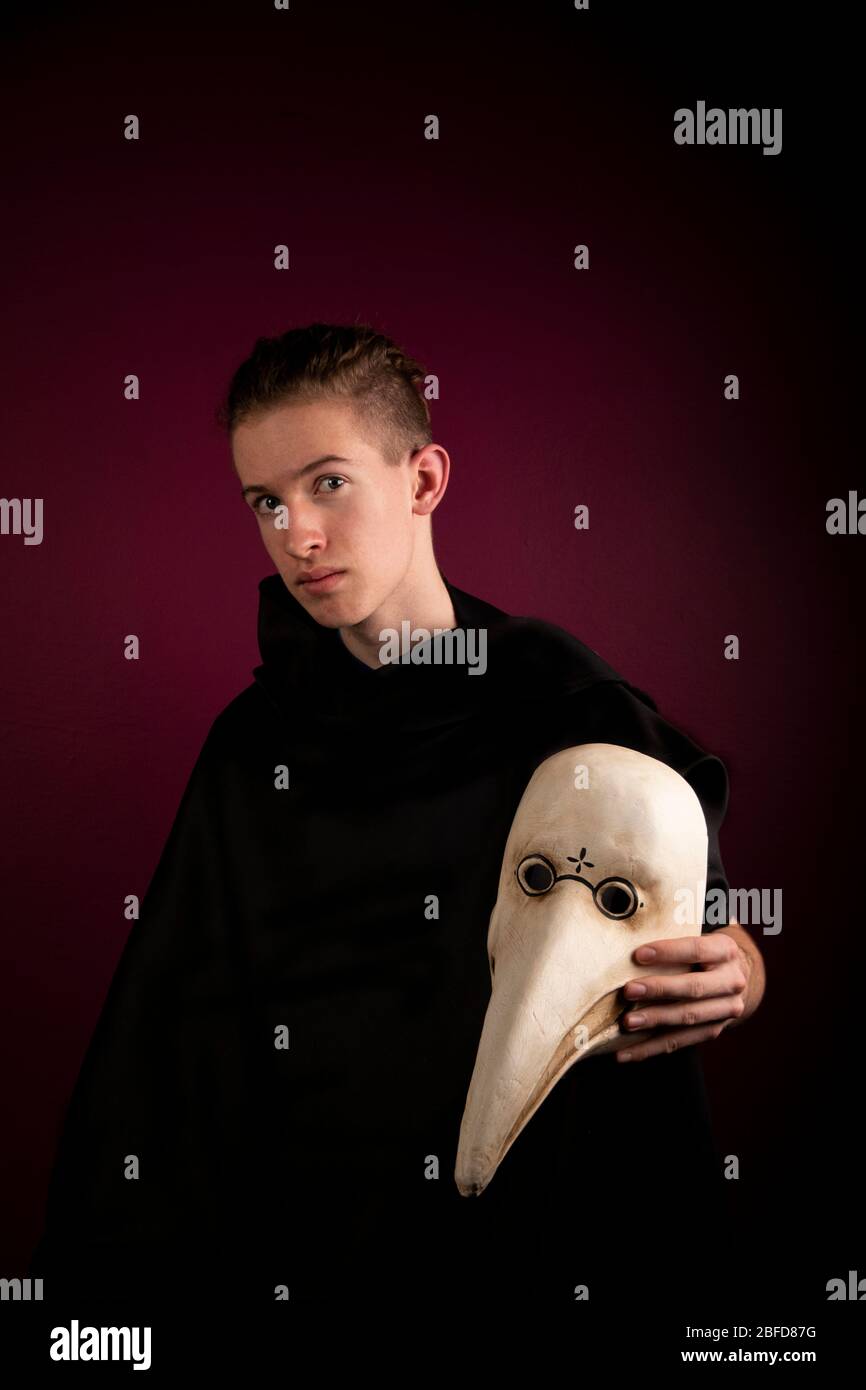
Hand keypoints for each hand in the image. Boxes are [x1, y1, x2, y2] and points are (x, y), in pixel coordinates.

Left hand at [615, 930, 750, 1062]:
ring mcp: (725, 1010)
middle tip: (629, 990)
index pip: (696, 949)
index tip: (638, 954)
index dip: (668, 952)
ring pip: (688, 1018)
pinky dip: (651, 1048)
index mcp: (725, 950)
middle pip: (693, 988)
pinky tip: (626, 1053)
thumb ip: (675, 932)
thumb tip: (631, 929)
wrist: (736, 975)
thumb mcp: (700, 934)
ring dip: (655, 1022)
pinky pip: (680, 1041)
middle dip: (659, 989)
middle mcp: (731, 981)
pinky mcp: (713, 1030)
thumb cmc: (702, 951)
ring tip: (627, 1024)